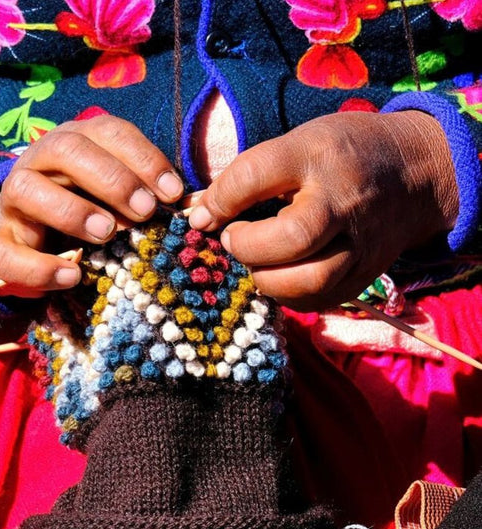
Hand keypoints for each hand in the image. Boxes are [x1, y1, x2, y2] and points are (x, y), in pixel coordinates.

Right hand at [0, 115, 183, 296]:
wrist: (22, 245)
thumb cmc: (81, 215)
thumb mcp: (111, 199)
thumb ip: (140, 197)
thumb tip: (186, 207)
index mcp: (75, 145)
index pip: (108, 133)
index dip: (143, 158)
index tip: (173, 193)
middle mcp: (39, 163)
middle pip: (68, 149)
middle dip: (112, 178)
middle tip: (144, 211)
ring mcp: (12, 203)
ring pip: (27, 189)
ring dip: (72, 211)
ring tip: (106, 234)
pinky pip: (10, 253)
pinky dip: (42, 267)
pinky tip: (73, 277)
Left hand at [189, 111, 458, 310]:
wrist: (415, 176)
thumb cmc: (342, 156)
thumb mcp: (298, 144)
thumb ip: (249, 177)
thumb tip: (199, 213)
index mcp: (318, 156)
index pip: (257, 175)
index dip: (219, 199)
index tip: (202, 215)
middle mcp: (342, 201)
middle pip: (292, 238)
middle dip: (249, 247)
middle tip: (233, 241)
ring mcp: (359, 244)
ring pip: (308, 280)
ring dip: (266, 278)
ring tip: (256, 263)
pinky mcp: (364, 276)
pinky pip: (318, 300)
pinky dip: (287, 295)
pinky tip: (279, 277)